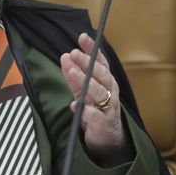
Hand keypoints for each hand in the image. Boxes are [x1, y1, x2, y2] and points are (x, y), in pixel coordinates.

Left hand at [60, 33, 131, 166]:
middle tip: (73, 53)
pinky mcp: (103, 124)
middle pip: (100, 73)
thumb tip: (65, 56)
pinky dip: (85, 110)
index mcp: (106, 80)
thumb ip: (74, 74)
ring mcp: (108, 107)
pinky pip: (94, 115)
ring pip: (99, 91)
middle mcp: (110, 91)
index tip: (82, 37)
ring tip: (72, 72)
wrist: (107, 137)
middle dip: (87, 62)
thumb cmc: (96, 109)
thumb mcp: (83, 89)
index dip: (92, 49)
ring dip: (85, 80)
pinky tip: (75, 105)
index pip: (100, 61)